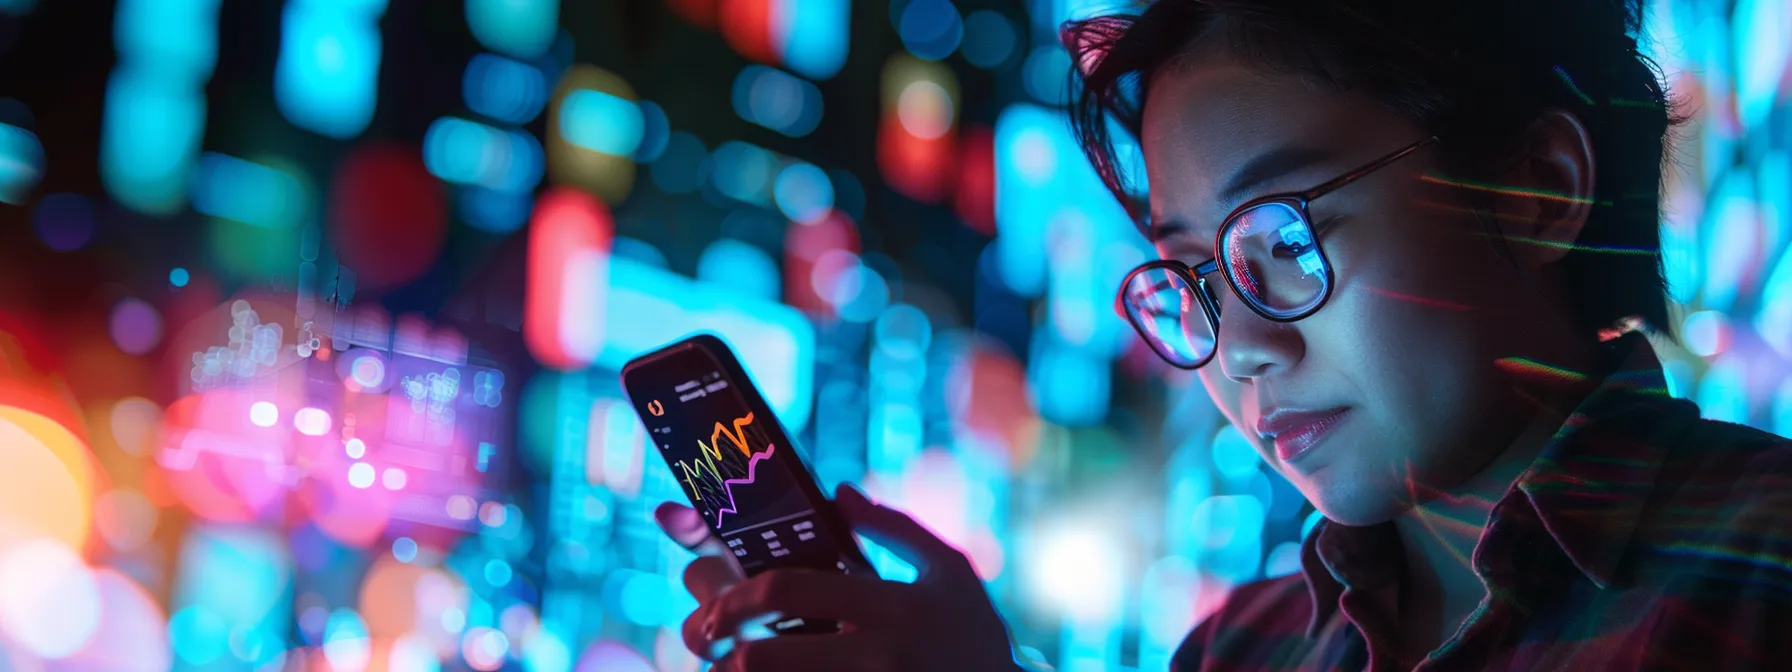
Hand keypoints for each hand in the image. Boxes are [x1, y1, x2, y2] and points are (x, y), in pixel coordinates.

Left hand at [654, 483, 1019, 671]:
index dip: (736, 591)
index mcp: (893, 607)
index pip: (790, 587)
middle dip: (718, 643)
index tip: (715, 597)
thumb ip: (896, 529)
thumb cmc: (974, 637)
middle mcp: (879, 657)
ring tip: (727, 662)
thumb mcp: (950, 572)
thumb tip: (840, 493)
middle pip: (763, 655)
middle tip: (703, 637)